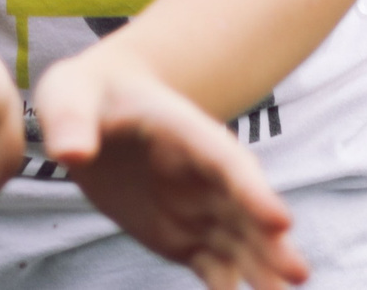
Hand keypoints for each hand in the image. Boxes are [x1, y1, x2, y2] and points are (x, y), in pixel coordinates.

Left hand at [34, 48, 304, 289]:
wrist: (93, 111)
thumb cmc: (87, 95)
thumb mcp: (69, 95)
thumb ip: (71, 120)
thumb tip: (73, 154)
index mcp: (186, 132)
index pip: (227, 161)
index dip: (254, 190)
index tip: (281, 220)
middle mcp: (203, 174)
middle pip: (245, 208)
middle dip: (271, 240)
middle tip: (297, 273)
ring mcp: (197, 208)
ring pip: (237, 242)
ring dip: (260, 269)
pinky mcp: (182, 236)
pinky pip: (210, 265)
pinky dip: (224, 286)